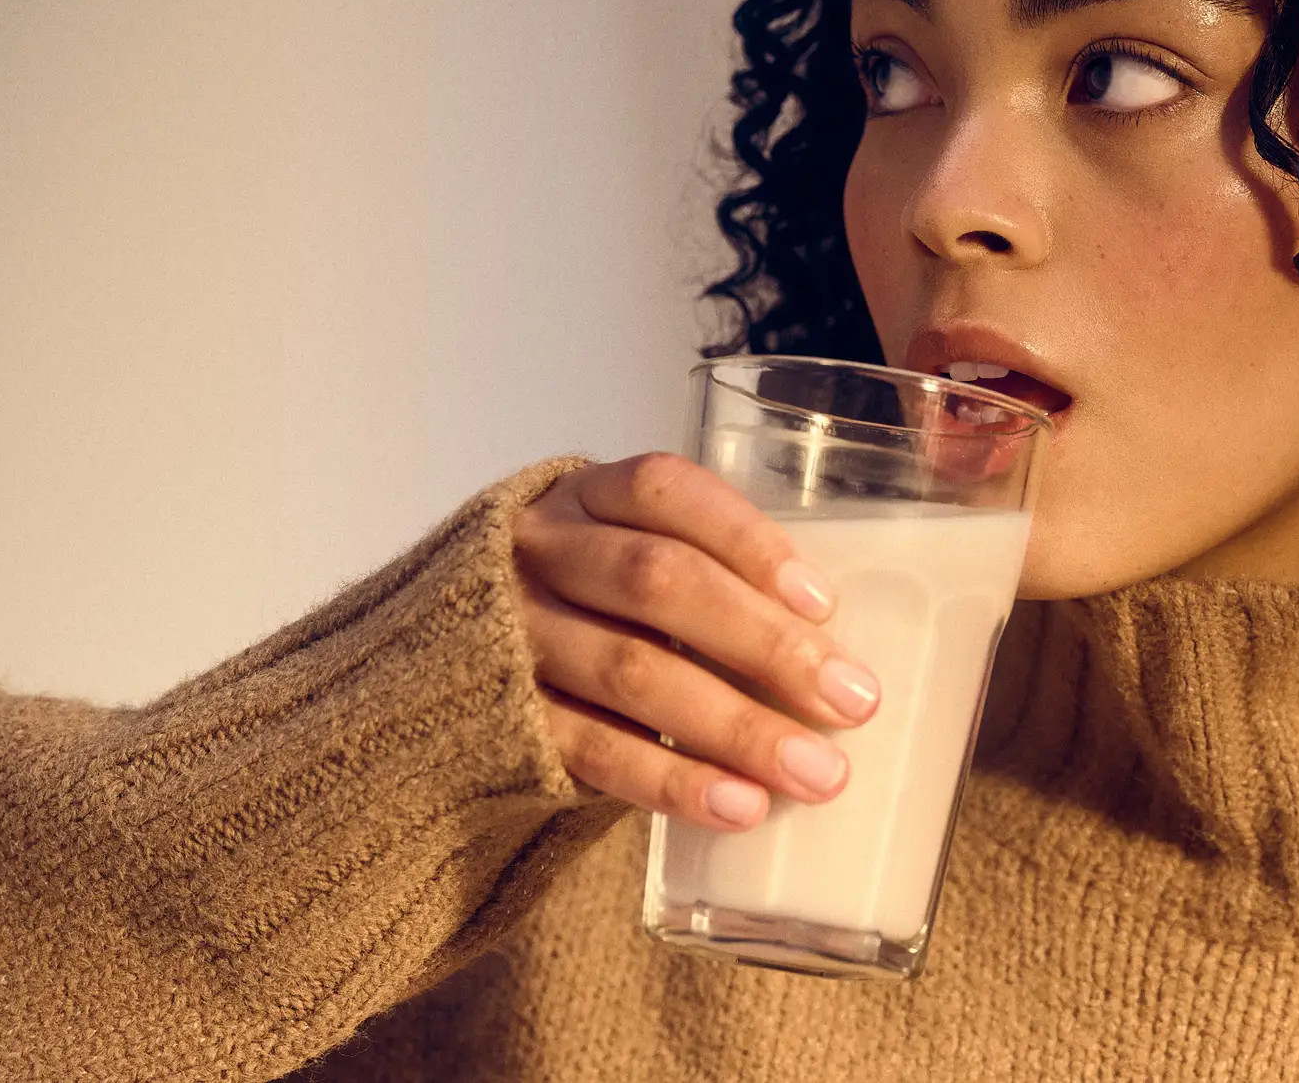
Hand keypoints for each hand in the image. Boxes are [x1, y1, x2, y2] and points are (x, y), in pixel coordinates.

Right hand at [512, 453, 880, 830]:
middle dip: (765, 643)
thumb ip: (703, 577)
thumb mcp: (622, 556)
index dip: (748, 540)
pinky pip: (593, 750)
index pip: (666, 492)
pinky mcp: (503, 720)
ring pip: (632, 672)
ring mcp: (514, 636)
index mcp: (584, 497)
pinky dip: (673, 781)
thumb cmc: (582, 606)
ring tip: (818, 773)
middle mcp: (542, 553)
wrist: (444, 668)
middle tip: (854, 700)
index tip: (824, 603)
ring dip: (737, 727)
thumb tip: (831, 651)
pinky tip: (740, 806)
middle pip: (658, 582)